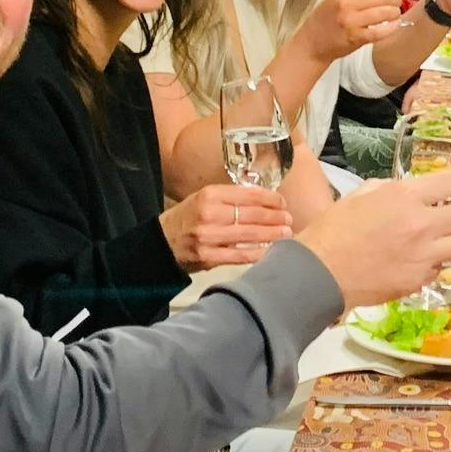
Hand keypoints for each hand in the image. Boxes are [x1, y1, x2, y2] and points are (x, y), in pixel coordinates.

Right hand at [160, 183, 291, 270]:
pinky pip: (240, 255)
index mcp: (210, 195)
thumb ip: (229, 198)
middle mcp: (209, 213)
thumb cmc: (187, 219)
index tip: (283, 202)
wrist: (161, 243)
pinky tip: (271, 251)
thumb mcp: (203, 199)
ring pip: (249, 234)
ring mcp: (209, 236)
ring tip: (287, 234)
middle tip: (289, 219)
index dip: (270, 199)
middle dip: (275, 217)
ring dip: (272, 234)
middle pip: (252, 214)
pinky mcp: (208, 257)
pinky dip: (258, 253)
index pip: (248, 194)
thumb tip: (263, 199)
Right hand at [297, 0, 404, 61]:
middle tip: (399, 2)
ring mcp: (351, 21)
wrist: (311, 43)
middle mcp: (346, 3)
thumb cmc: (325, 20)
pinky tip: (395, 25)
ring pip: (383, 12)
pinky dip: (391, 28)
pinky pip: (380, 31)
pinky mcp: (355, 37)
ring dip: (395, 12)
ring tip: (396, 13)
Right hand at [297, 166, 450, 309]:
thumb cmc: (333, 229)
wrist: (320, 272)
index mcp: (406, 196)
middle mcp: (422, 224)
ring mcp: (424, 255)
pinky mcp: (419, 280)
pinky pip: (441, 267)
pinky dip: (435, 262)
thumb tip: (412, 192)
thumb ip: (392, 189)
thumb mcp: (362, 194)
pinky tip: (418, 260)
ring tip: (444, 239)